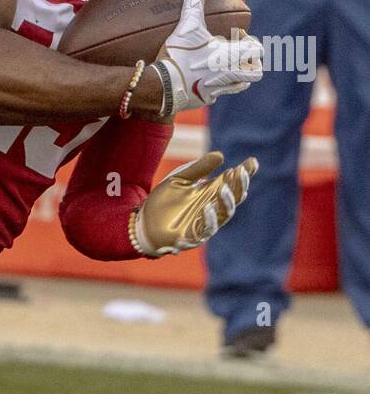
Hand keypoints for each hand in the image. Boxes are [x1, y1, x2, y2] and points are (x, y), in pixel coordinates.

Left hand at [129, 151, 256, 256]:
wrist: (142, 221)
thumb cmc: (163, 200)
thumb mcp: (179, 179)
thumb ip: (198, 169)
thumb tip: (220, 155)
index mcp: (210, 195)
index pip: (232, 185)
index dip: (243, 176)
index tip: (251, 162)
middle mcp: (211, 210)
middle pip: (232, 201)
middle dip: (237, 187)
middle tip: (238, 172)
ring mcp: (202, 225)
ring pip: (222, 217)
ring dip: (225, 203)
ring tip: (222, 188)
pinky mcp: (191, 238)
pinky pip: (202, 233)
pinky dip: (207, 221)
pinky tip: (207, 208)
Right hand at [153, 0, 264, 116]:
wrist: (162, 86)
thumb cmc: (179, 56)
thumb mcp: (186, 27)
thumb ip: (194, 6)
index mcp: (231, 56)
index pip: (257, 50)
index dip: (252, 43)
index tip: (238, 39)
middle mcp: (230, 74)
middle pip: (255, 73)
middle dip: (251, 64)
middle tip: (239, 58)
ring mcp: (219, 89)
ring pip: (240, 86)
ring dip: (237, 77)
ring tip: (225, 69)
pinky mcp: (205, 100)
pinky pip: (217, 96)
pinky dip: (215, 89)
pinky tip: (203, 82)